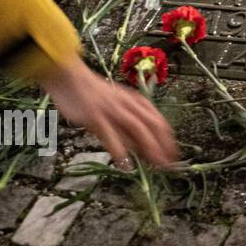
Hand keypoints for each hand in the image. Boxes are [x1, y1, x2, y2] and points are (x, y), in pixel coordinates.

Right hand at [37, 56, 178, 167]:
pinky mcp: (96, 116)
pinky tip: (124, 164)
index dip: (169, 140)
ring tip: (155, 165)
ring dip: (149, 147)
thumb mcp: (119, 105)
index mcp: (137, 101)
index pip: (159, 121)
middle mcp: (129, 104)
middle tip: (169, 165)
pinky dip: (119, 150)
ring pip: (137, 128)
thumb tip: (143, 146)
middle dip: (163, 145)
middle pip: (152, 125)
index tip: (174, 155)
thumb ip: (130, 122)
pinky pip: (110, 135)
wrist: (71, 79)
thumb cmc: (95, 95)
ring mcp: (113, 110)